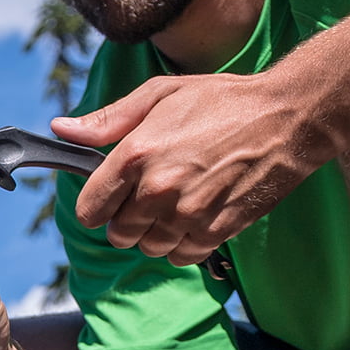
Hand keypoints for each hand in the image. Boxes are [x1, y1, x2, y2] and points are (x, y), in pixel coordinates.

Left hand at [52, 71, 331, 262]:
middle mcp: (157, 189)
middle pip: (118, 235)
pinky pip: (182, 256)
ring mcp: (188, 214)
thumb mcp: (160, 94)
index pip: (89, 210)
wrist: (287, 118)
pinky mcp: (217, 230)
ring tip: (179, 201)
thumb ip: (107, 120)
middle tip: (150, 195)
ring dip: (156, 233)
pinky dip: (185, 243)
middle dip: (127, 219)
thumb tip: (62, 129)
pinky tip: (198, 214)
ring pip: (149, 248)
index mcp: (135, 154)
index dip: (97, 205)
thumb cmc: (221, 101)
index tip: (111, 195)